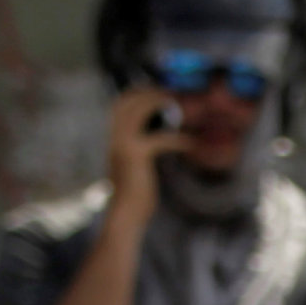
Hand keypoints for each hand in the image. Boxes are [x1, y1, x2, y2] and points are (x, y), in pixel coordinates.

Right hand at [103, 87, 187, 214]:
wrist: (126, 213)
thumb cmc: (135, 192)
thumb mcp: (134, 164)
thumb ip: (139, 147)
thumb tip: (154, 137)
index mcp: (113, 137)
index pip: (120, 102)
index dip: (138, 92)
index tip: (159, 91)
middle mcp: (114, 136)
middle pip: (129, 100)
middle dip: (151, 92)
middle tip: (174, 95)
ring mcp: (122, 143)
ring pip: (142, 111)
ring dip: (163, 105)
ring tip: (182, 109)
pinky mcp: (136, 154)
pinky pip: (161, 138)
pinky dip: (178, 139)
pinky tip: (192, 144)